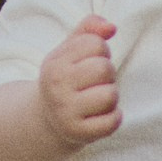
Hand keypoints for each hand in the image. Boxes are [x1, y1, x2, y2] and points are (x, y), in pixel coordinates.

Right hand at [36, 16, 120, 148]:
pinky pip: (112, 121)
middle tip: (96, 82)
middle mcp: (57, 87)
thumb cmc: (66, 78)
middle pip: (104, 68)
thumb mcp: (69, 50)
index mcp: (55, 64)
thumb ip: (89, 29)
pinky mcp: (79, 133)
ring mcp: (66, 112)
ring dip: (111, 96)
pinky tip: (102, 115)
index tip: (89, 61)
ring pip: (110, 95)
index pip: (96, 44)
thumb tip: (111, 27)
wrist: (47, 119)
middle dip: (108, 74)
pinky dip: (114, 117)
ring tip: (98, 98)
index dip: (101, 51)